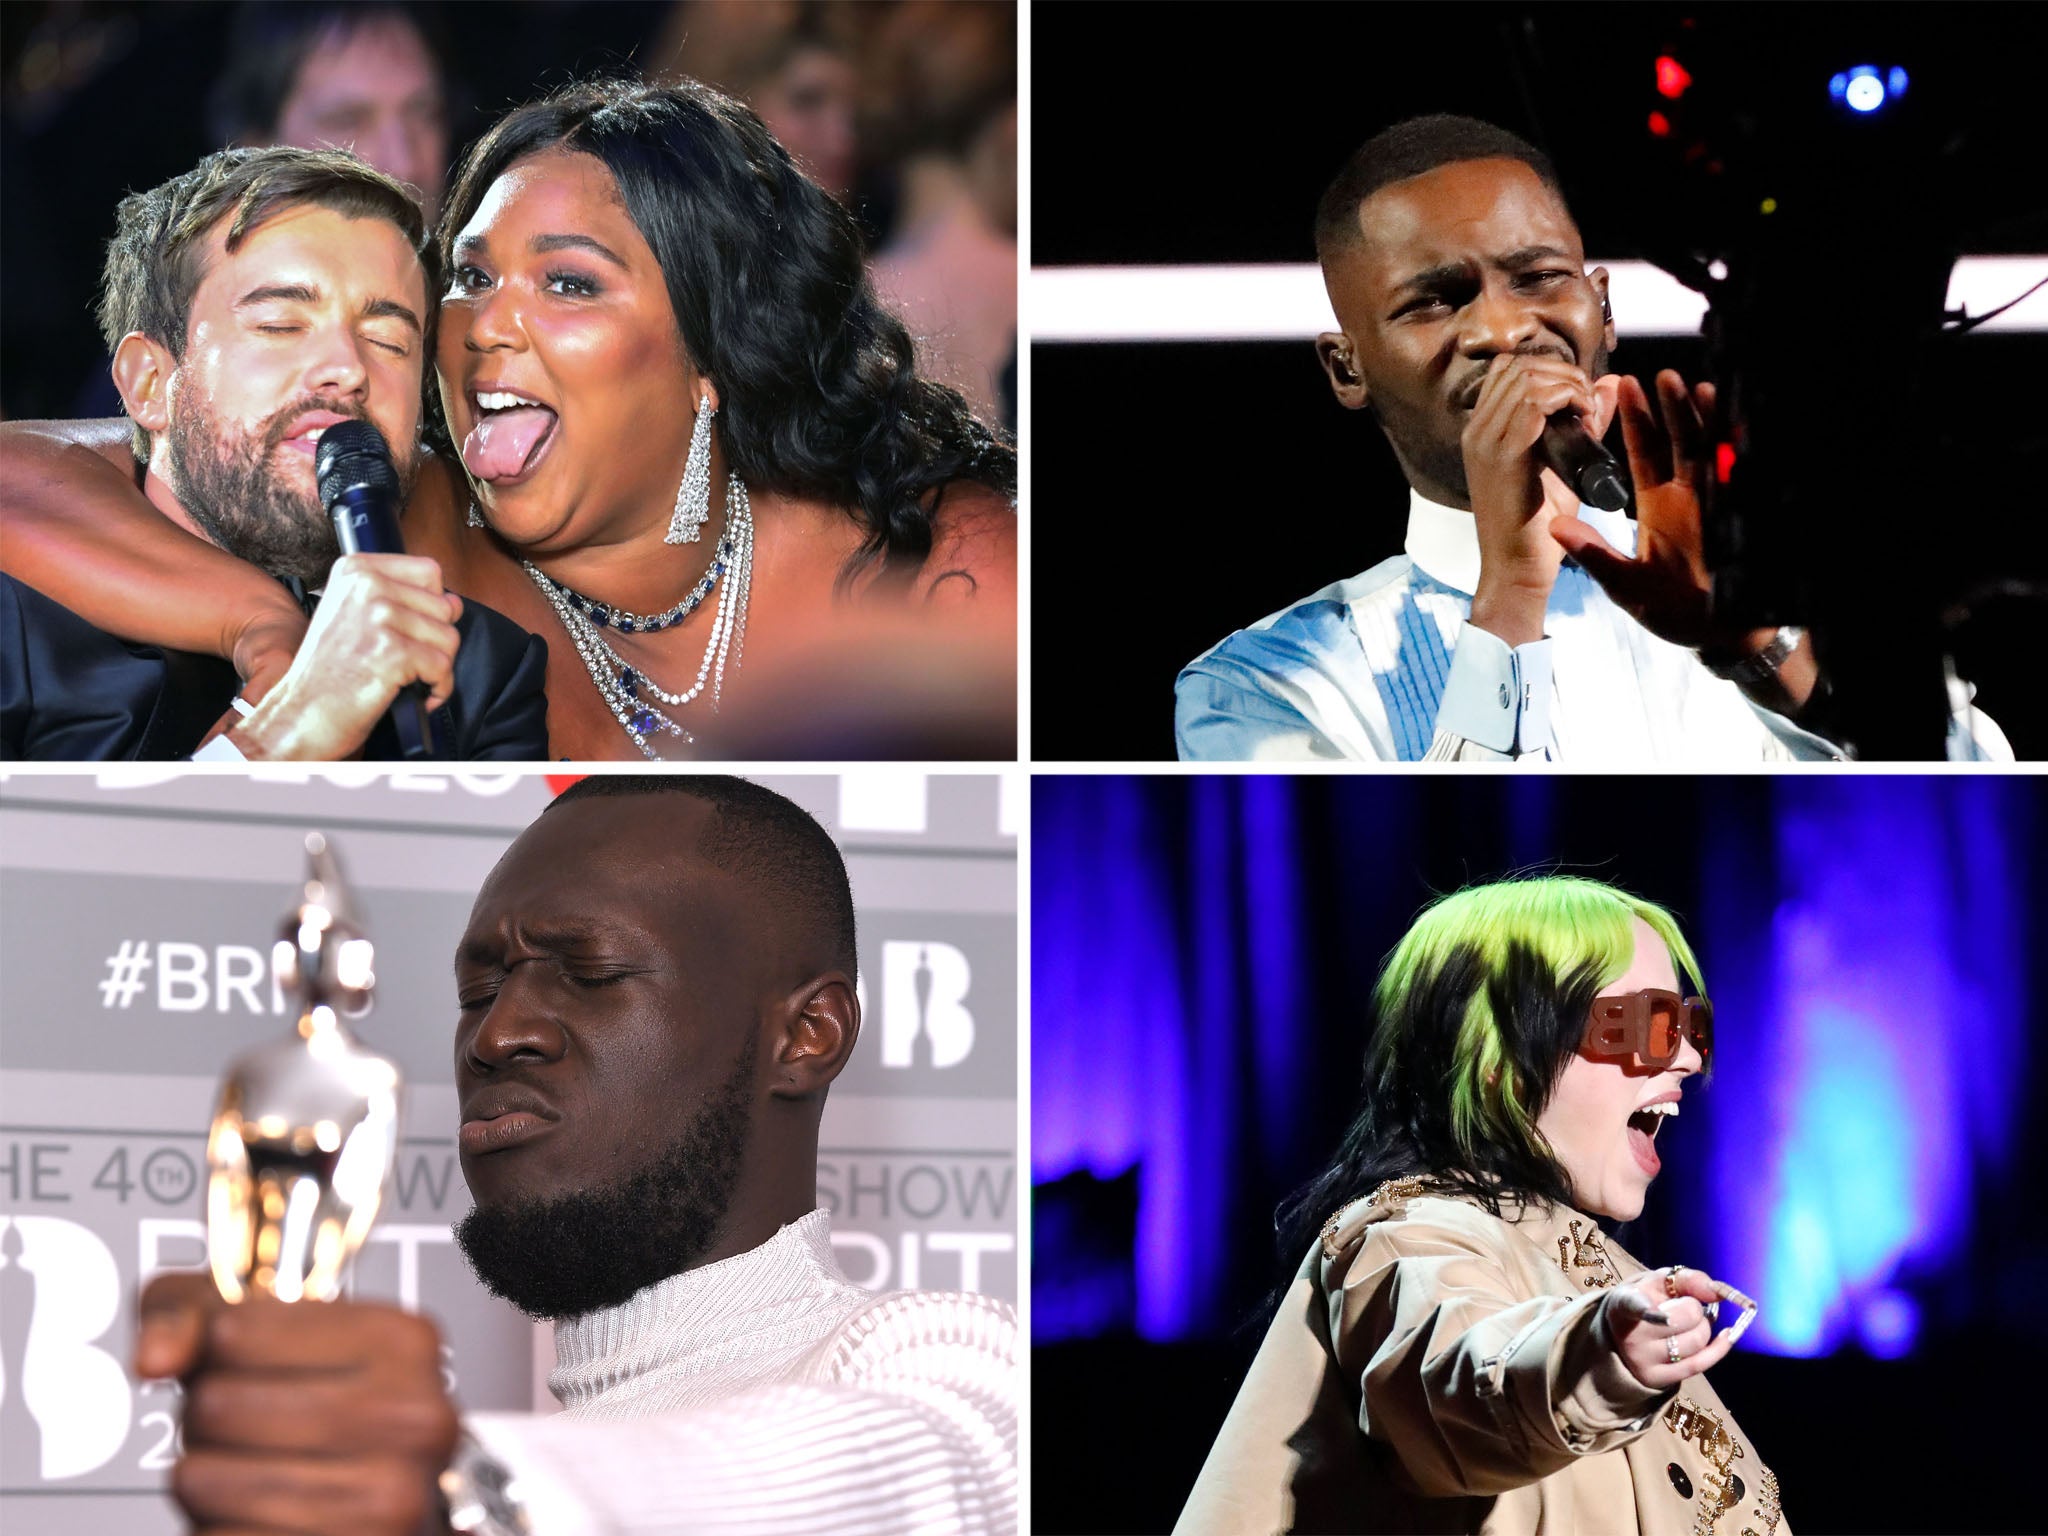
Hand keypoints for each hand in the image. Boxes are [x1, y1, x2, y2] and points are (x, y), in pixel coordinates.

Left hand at [136, 1271, 457, 1535]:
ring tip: (262, 1482)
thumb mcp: (282, 1340)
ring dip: (208, 1486)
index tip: (260, 1372)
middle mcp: (410, 1419)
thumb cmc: (333, 1428)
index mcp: (402, 1343)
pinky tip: (262, 1521)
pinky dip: (218, 1531)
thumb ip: (201, 1314)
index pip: (233, 1330)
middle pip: (214, 1404)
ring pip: (199, 1478)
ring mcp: (387, 1501)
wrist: (389, 1512)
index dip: (219, 1355)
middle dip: (209, 1424)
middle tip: (258, 1436)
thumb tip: (155, 1357)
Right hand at [229, 554, 462, 760]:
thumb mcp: (354, 617)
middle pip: (444, 607)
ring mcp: (378, 617)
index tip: (411, 630)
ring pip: (449, 638)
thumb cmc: (328, 673)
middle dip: (435, 641)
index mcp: (356, 570)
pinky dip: (437, 689)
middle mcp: (366, 585)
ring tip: (407, 679)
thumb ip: (401, 600)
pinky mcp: (392, 651)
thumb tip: (454, 601)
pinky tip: (415, 696)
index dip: (431, 606)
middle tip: (406, 663)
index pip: (430, 572)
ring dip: (437, 667)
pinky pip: (443, 667)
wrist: (300, 715)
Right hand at [1463, 353, 1620, 645]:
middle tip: (1588, 403)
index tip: (1579, 396)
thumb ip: (1584, 422)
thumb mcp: (1564, 464)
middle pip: (1519, 366)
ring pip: (1528, 379)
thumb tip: (1610, 383)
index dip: (1551, 370)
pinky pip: (1534, 404)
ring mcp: (1485, 441)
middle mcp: (1477, 431)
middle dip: (1563, 373)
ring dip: (1568, 385)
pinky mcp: (1503, 456)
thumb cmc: (1540, 526)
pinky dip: (1566, 401)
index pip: (1509, 369)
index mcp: (1483, 431)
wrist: (1516, 570)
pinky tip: (1583, 418)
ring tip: (1587, 411)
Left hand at [1549, 370, 1719, 647]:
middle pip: (1678, 441)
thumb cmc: (1673, 611)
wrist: (1719, 637)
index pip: (1644, 453)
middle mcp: (1689, 495)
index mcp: (1658, 505)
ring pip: (1710, 450)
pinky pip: (1739, 474)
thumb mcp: (1626, 584)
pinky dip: (1736, 448)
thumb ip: (1593, 554)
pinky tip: (1733, 422)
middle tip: (1655, 376)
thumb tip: (1553, 526)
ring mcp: (1718, 501)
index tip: (1623, 387)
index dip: (1635, 421)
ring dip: (1703, 419)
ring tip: (1692, 385)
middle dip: (1669, 409)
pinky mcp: (1739, 512)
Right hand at [1605, 1263, 1751, 1390]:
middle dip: (1696, 1309)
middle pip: (1686, 1319)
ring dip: (1704, 1328)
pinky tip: (1727, 1335)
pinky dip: (1719, 1348)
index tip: (1654, 1311)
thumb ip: (1687, 1279)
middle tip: (1687, 1307)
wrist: (1624, 1332)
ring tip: (1690, 1324)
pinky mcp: (1655, 1378)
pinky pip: (1700, 1364)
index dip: (1645, 1309)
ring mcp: (1641, 1360)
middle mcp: (1629, 1335)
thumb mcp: (1658, 1281)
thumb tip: (1718, 1292)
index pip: (1632, 1306)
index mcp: (1622, 1302)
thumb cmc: (1646, 1299)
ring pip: (1697, 1342)